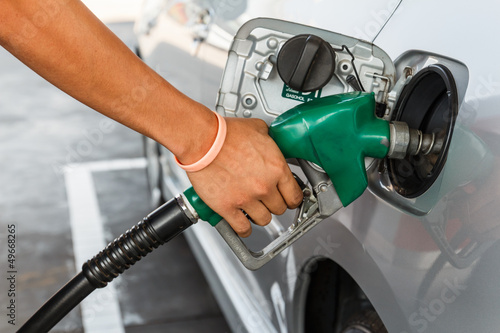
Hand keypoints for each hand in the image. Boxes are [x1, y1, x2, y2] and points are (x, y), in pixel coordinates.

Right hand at [186, 117, 302, 236]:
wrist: (203, 140)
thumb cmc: (226, 134)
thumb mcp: (258, 129)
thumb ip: (269, 142)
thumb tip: (270, 145)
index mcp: (276, 168)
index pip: (295, 195)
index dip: (292, 198)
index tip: (289, 199)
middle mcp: (264, 186)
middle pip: (280, 208)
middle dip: (275, 204)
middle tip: (268, 200)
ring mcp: (247, 199)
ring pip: (264, 220)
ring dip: (260, 216)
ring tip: (255, 210)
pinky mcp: (228, 207)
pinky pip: (242, 228)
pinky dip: (244, 229)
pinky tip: (243, 224)